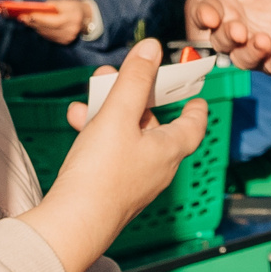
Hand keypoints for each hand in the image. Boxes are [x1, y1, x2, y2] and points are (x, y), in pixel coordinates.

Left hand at [11, 0, 89, 45]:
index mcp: (73, 19)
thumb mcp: (67, 2)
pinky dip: (41, 30)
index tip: (29, 14)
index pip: (54, 21)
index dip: (40, 18)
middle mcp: (71, 31)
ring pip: (46, 33)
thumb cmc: (76, 8)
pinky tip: (34, 25)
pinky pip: (49, 36)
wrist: (87, 19)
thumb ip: (55, 4)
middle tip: (22, 17)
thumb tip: (40, 8)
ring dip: (35, 27)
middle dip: (33, 22)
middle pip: (48, 28)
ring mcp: (67, 38)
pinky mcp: (64, 42)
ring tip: (25, 20)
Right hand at [21, 40, 206, 271]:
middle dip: (135, 97)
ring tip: (89, 97)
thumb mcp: (118, 115)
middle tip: (119, 77)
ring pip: (128, 136)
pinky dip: (97, 134)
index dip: (195, 107)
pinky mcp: (111, 189)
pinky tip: (77, 122)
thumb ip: (135, 79)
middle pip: (154, 124)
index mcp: (169, 149)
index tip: (196, 94)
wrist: (74, 223)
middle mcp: (158, 166)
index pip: (193, 125)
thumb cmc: (102, 172)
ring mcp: (135, 180)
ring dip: (110, 112)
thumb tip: (152, 48)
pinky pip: (110, 152)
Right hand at [195, 0, 270, 75]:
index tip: (210, 17)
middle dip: (227, 37)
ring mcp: (253, 49)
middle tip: (239, 30)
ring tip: (264, 41)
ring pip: (242, 58)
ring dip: (251, 52)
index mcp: (227, 4)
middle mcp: (235, 29)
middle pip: (220, 40)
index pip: (205, 13)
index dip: (204, 16)